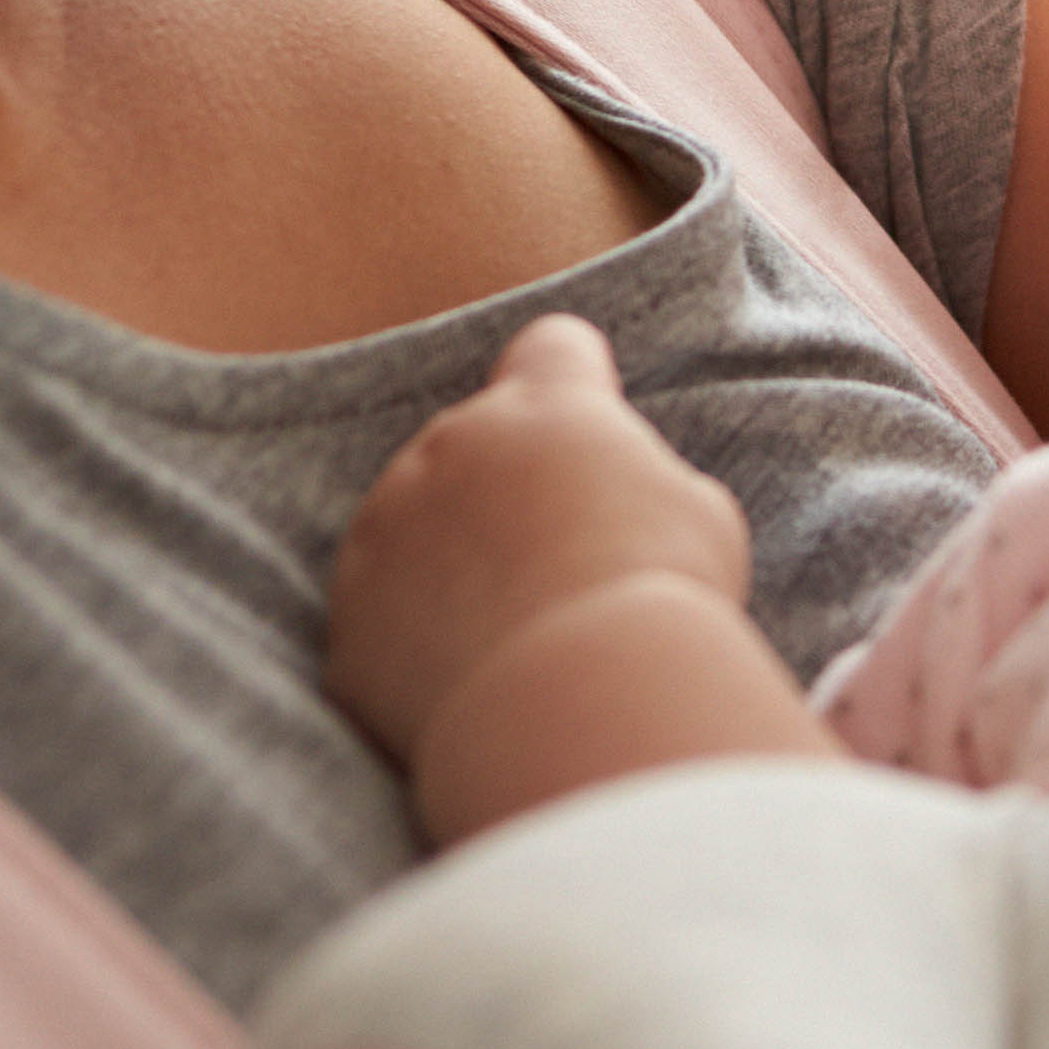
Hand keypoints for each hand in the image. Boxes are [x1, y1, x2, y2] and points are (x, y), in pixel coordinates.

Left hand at [326, 315, 754, 767]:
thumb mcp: (698, 515)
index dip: (574, 385)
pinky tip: (474, 687)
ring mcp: (385, 529)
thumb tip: (628, 502)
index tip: (588, 437)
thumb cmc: (660, 599)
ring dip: (449, 568)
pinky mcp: (350, 619)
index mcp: (545, 405)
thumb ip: (645, 484)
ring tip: (520, 639)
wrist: (581, 700)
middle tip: (564, 568)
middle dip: (505, 493)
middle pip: (472, 446)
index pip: (552, 349)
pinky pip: (379, 624)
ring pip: (412, 532)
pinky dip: (414, 650)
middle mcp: (450, 445)